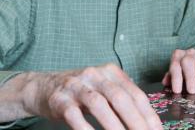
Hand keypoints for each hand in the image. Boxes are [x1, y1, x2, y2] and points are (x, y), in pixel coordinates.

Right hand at [24, 63, 161, 129]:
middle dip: (136, 121)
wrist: (43, 87)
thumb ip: (123, 95)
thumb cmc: (81, 90)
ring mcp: (77, 86)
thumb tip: (147, 118)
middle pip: (121, 98)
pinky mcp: (60, 99)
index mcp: (112, 72)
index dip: (148, 114)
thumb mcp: (104, 86)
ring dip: (114, 126)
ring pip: (100, 105)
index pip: (136, 94)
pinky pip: (75, 115)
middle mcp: (96, 75)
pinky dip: (86, 128)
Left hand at [162, 49, 194, 93]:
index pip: (175, 65)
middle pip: (188, 62)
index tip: (177, 91)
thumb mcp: (176, 71)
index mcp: (177, 56)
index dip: (176, 78)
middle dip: (190, 78)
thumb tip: (165, 82)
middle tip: (191, 91)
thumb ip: (170, 77)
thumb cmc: (184, 68)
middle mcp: (189, 53)